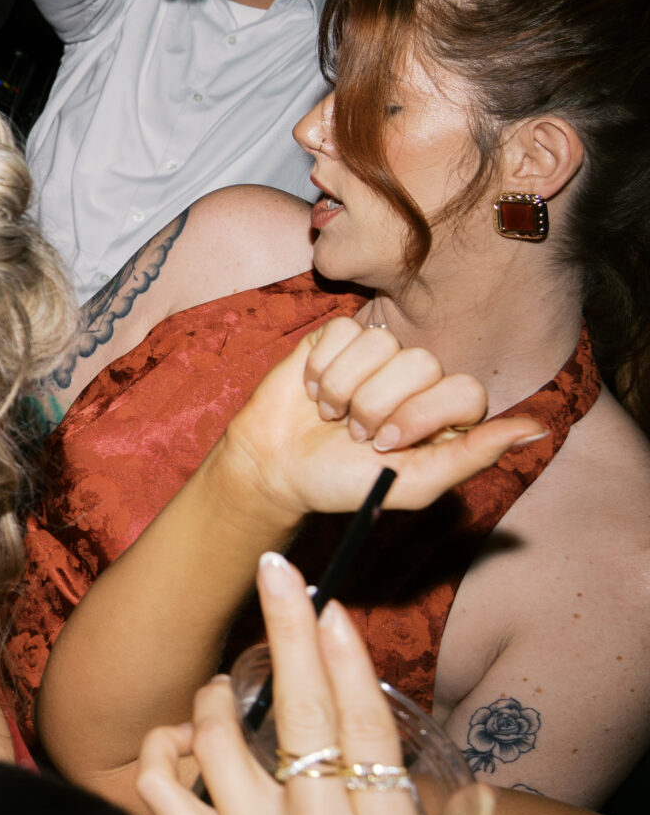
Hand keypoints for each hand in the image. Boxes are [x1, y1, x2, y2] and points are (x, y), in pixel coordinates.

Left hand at [137, 554, 494, 814]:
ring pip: (215, 741)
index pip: (364, 730)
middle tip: (277, 574)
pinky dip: (161, 754)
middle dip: (288, 631)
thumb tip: (474, 786)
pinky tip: (179, 746)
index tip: (331, 607)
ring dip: (217, 700)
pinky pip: (158, 790)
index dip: (345, 660)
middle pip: (298, 715)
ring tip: (227, 691)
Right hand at [213, 318, 544, 525]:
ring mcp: (378, 355)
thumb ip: (474, 454)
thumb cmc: (345, 483)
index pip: (464, 390)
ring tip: (331, 415)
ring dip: (344, 388)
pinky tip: (314, 391)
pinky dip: (321, 368)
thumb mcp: (414, 482)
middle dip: (377, 404)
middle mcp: (418, 379)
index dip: (422, 414)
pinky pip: (342, 331)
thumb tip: (538, 429)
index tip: (387, 445)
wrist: (277, 467)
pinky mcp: (337, 337)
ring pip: (380, 344)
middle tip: (355, 434)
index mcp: (446, 413)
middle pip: (422, 363)